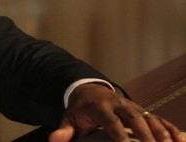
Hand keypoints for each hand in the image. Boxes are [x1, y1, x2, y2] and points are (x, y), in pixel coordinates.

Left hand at [48, 83, 182, 141]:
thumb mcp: (69, 119)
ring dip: (162, 132)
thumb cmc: (80, 110)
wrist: (88, 91)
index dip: (119, 135)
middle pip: (134, 117)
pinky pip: (158, 118)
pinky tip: (181, 141)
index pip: (111, 122)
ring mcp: (132, 106)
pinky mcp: (142, 110)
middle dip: (146, 133)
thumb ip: (64, 131)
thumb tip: (54, 141)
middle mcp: (119, 104)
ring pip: (149, 117)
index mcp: (100, 107)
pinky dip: (170, 129)